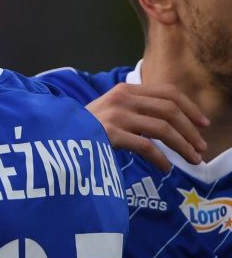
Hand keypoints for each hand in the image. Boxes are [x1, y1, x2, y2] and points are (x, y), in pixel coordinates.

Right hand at [86, 83, 207, 170]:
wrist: (54, 137)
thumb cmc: (84, 128)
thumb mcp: (110, 110)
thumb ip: (135, 109)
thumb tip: (171, 123)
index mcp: (125, 89)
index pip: (168, 92)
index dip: (190, 107)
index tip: (203, 123)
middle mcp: (122, 98)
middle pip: (170, 110)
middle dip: (191, 131)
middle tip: (201, 148)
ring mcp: (115, 116)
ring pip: (162, 129)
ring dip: (182, 146)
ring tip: (192, 160)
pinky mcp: (110, 134)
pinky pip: (146, 147)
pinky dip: (161, 159)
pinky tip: (165, 169)